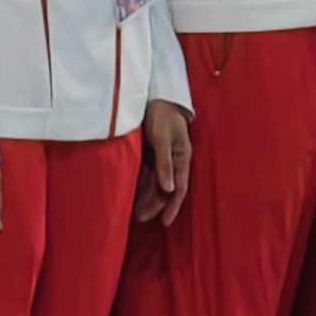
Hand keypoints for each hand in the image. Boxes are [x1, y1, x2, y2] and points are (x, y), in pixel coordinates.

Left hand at [134, 100, 192, 225]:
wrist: (156, 93)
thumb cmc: (162, 113)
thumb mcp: (162, 137)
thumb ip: (164, 162)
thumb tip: (168, 189)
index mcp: (182, 156)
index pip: (179, 188)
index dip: (173, 206)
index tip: (165, 222)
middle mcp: (174, 159)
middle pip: (166, 188)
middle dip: (155, 205)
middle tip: (141, 219)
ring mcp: (163, 156)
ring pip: (156, 182)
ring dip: (147, 196)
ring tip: (135, 211)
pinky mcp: (153, 151)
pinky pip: (148, 173)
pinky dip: (142, 184)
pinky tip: (133, 193)